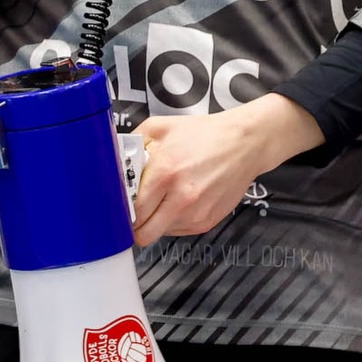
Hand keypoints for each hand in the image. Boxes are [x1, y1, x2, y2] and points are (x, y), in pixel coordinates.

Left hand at [130, 93, 323, 245]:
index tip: (123, 204)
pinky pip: (179, 231)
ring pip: (160, 234)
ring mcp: (196, 213)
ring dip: (157, 221)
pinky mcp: (208, 221)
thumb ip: (133, 143)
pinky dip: (175, 220)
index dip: (123, 209)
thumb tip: (114, 161)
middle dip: (137, 224)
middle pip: (143, 234)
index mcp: (165, 173)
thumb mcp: (162, 127)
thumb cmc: (206, 134)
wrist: (246, 143)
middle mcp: (181, 198)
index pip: (131, 210)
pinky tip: (182, 200)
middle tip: (139, 209)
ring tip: (165, 198)